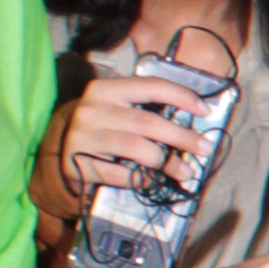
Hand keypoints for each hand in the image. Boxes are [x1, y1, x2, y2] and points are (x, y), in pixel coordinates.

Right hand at [58, 71, 218, 205]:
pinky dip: (141, 179)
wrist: (62, 150)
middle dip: (182, 137)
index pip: (150, 86)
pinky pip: (119, 174)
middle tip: (205, 148)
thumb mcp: (120, 109)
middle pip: (147, 122)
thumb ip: (148, 110)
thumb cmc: (104, 127)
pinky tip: (155, 181)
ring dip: (167, 162)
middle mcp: (92, 109)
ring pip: (135, 147)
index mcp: (106, 89)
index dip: (181, 96)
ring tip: (185, 171)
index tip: (205, 111)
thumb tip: (193, 125)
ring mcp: (82, 137)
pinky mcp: (78, 165)